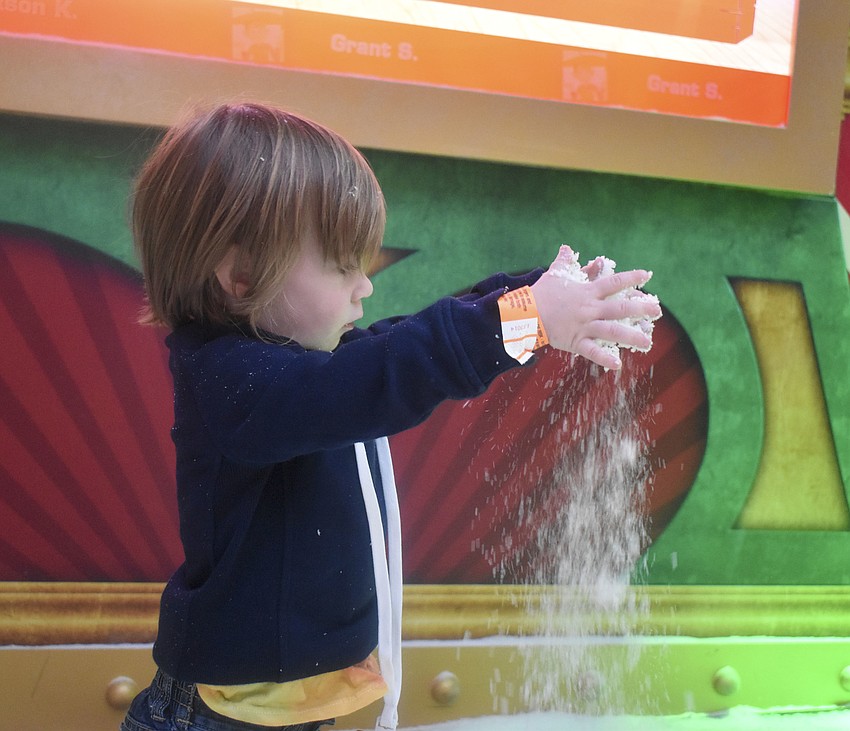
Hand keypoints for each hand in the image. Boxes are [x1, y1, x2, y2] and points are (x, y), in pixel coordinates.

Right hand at [531, 247, 661, 369]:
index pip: (614, 282)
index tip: (647, 275)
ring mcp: (584, 326)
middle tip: (656, 311)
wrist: (524, 314)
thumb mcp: (553, 275)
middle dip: (640, 309)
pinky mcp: (576, 341)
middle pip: (620, 308)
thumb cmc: (540, 294)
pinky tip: (617, 365)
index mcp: (587, 292)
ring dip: (631, 336)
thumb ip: (564, 261)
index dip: (632, 278)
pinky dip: (605, 358)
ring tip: (648, 342)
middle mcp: (590, 309)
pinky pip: (592, 351)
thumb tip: (566, 248)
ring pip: (612, 331)